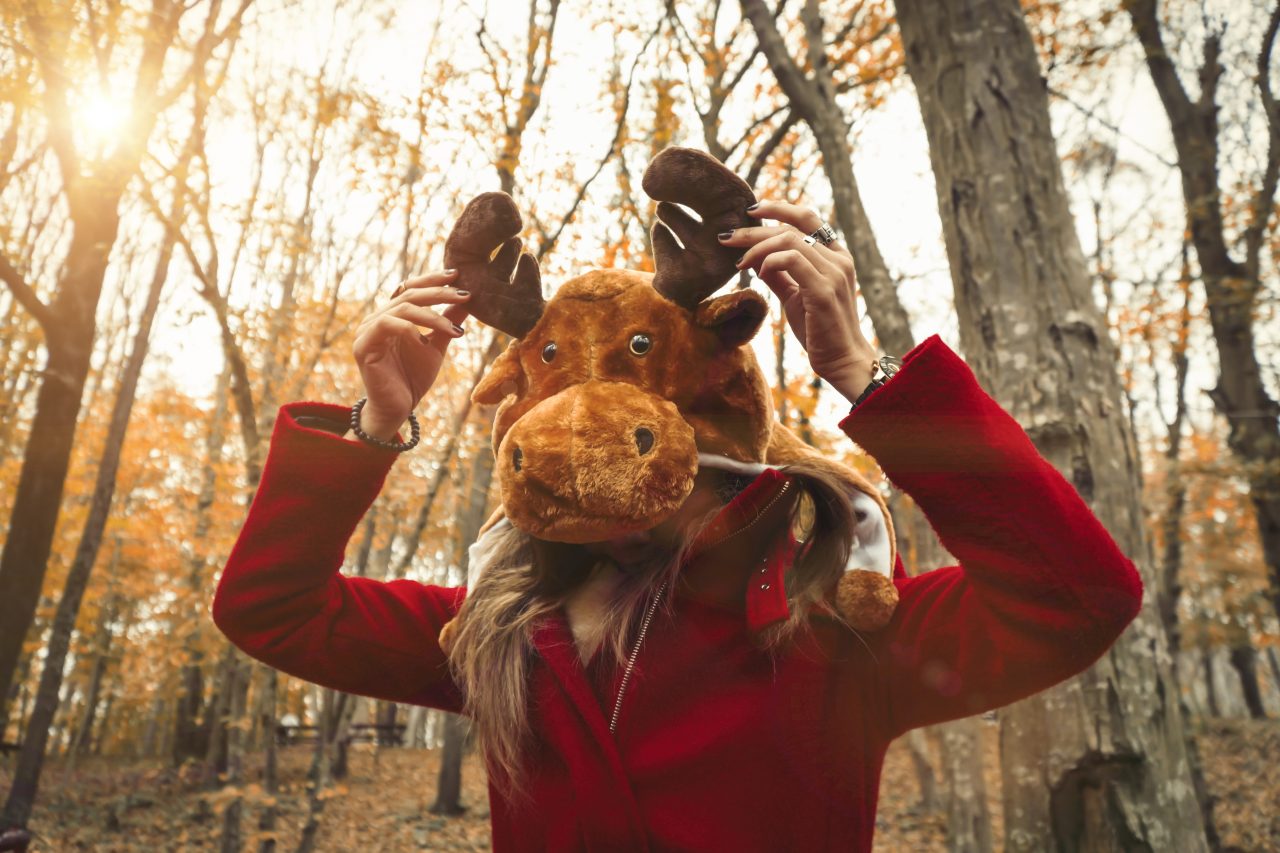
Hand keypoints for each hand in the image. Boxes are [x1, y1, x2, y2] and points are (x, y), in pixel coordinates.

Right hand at [352, 269, 470, 439]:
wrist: (398, 408)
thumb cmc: (414, 377)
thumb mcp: (437, 345)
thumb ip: (447, 322)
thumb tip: (468, 301)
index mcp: (392, 315)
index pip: (411, 287)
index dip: (433, 279)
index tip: (457, 274)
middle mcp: (377, 318)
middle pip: (409, 294)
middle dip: (439, 293)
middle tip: (465, 295)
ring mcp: (367, 330)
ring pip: (402, 308)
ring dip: (432, 315)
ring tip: (454, 329)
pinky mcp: (363, 345)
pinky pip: (386, 325)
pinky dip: (410, 328)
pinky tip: (426, 340)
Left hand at [718, 201, 877, 402]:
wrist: (842, 361)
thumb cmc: (820, 331)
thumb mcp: (796, 297)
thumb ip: (780, 276)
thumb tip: (757, 259)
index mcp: (836, 257)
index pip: (808, 218)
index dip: (779, 208)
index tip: (751, 211)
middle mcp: (839, 260)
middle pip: (792, 228)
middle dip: (754, 229)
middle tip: (726, 237)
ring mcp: (834, 273)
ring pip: (789, 240)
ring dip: (757, 247)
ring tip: (739, 262)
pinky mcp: (824, 290)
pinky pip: (793, 260)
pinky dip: (770, 261)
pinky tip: (759, 274)